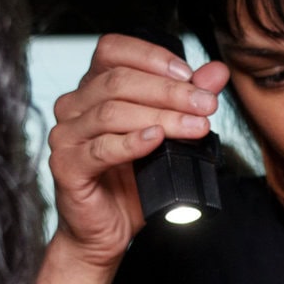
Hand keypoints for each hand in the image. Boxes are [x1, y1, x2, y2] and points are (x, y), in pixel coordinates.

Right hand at [46, 34, 229, 270]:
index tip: (191, 75)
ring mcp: (66, 135)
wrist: (106, 232)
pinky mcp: (67, 166)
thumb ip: (187, 102)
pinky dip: (132, 142)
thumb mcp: (166, 138)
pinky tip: (156, 139)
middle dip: (170, 91)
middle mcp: (73, 106)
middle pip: (119, 82)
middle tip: (207, 104)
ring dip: (161, 116)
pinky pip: (102, 149)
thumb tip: (217, 72)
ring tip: (196, 126)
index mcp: (91, 90)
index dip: (152, 57)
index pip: (112, 51)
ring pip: (112, 112)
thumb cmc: (133, 183)